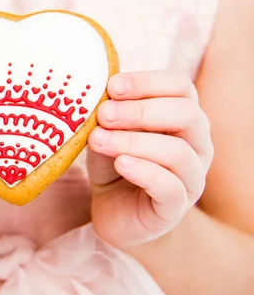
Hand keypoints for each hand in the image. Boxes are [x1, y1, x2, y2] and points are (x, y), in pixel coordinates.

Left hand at [87, 70, 213, 248]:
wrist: (114, 213)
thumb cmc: (114, 164)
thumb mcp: (107, 132)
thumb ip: (108, 114)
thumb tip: (99, 94)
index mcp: (183, 116)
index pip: (180, 86)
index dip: (147, 81)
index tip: (112, 86)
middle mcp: (197, 143)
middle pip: (186, 113)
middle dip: (140, 110)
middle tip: (104, 114)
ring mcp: (192, 176)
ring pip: (178, 151)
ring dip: (133, 141)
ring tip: (98, 140)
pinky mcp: (176, 206)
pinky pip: (170, 186)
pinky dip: (143, 171)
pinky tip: (120, 163)